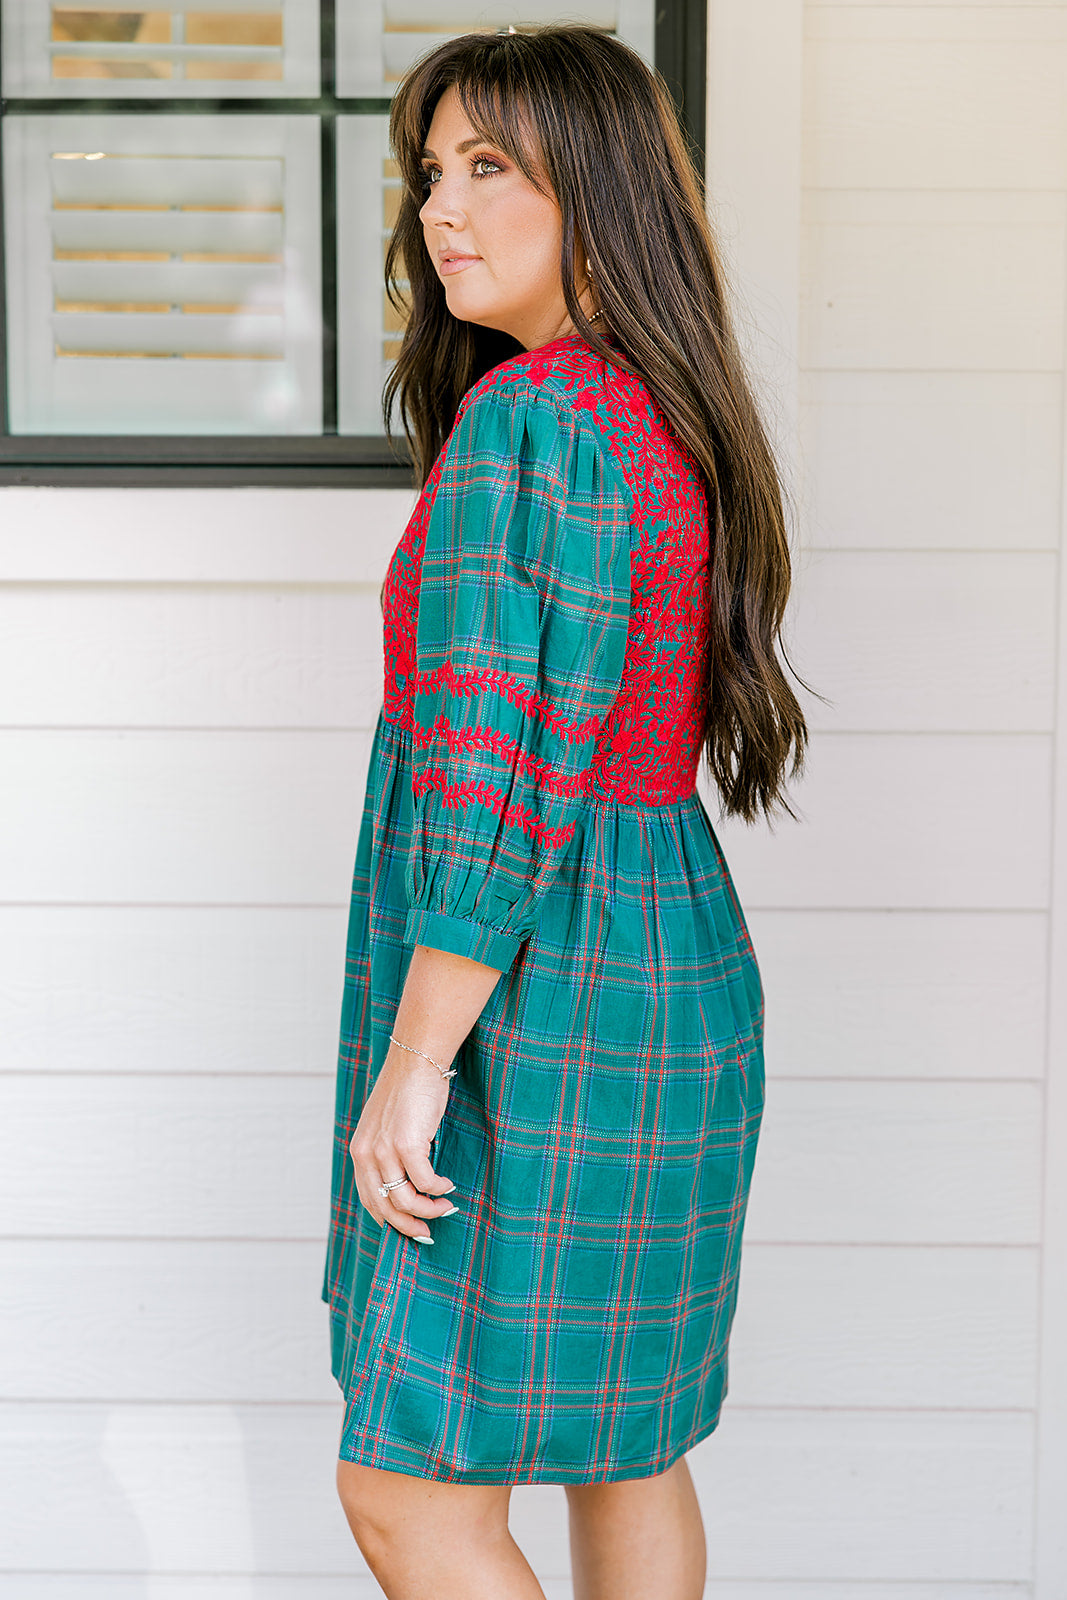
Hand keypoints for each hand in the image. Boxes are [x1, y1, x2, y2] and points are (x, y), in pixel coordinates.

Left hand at [348, 1046, 458, 1242]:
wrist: (417, 1060)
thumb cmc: (408, 1091)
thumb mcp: (387, 1125)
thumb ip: (387, 1152)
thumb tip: (406, 1184)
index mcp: (359, 1151)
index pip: (369, 1198)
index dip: (389, 1220)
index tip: (410, 1228)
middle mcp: (366, 1153)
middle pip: (385, 1207)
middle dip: (408, 1226)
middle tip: (428, 1233)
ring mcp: (385, 1150)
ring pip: (405, 1199)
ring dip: (428, 1209)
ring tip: (445, 1206)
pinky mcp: (407, 1144)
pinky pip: (425, 1181)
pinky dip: (438, 1189)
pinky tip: (448, 1185)